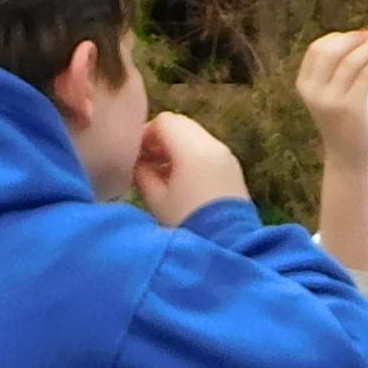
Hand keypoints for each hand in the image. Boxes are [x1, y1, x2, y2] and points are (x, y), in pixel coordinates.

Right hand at [135, 113, 252, 225]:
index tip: (134, 155)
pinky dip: (191, 157)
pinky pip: (207, 151)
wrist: (228, 245)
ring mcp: (226, 156)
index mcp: (192, 149)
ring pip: (195, 137)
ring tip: (162, 175)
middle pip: (181, 125)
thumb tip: (139, 162)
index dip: (144, 134)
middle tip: (146, 162)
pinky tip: (182, 182)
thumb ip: (142, 173)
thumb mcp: (156, 200)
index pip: (164, 122)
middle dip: (160, 139)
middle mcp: (213, 145)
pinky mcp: (232, 169)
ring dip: (176, 148)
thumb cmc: (186, 223)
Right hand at [295, 23, 367, 158]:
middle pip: (330, 50)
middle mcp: (313, 91)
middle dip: (354, 38)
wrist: (347, 156)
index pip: (317, 48)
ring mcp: (330, 100)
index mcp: (304, 84)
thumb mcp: (329, 94)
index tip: (358, 37)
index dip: (339, 37)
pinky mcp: (351, 108)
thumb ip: (334, 69)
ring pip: (350, 61)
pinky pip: (366, 74)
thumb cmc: (343, 121)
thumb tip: (359, 36)